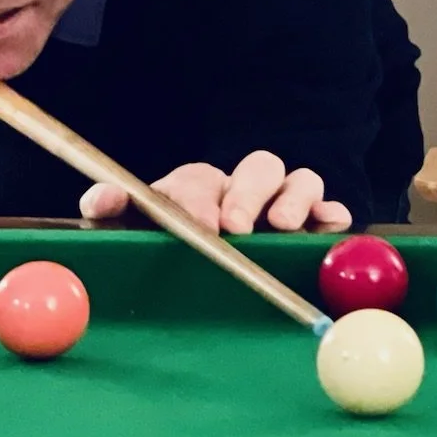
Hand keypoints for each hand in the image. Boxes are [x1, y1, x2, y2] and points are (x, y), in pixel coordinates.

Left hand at [79, 150, 350, 232]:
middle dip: (249, 194)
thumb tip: (104, 198)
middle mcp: (246, 189)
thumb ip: (112, 209)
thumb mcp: (133, 230)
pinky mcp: (314, 225)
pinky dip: (332, 214)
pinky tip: (328, 225)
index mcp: (200, 187)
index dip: (200, 198)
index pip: (201, 178)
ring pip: (301, 179)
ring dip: (294, 199)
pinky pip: (332, 210)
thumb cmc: (169, 244)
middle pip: (259, 167)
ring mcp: (284, 204)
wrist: (199, 269)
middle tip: (236, 228)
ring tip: (283, 226)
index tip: (198, 225)